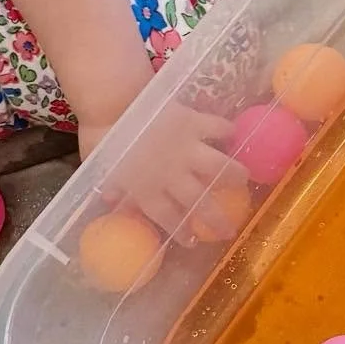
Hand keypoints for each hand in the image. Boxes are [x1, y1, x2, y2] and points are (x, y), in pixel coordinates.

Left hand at [81, 102, 246, 244]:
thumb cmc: (101, 136)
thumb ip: (112, 185)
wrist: (113, 102)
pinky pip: (216, 127)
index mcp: (147, 189)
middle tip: (229, 229)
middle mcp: (172, 174)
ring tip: (245, 179)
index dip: (181, 231)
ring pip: (218, 167)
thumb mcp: (99, 168)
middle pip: (199, 201)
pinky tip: (233, 133)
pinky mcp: (194, 123)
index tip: (192, 241)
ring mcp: (187, 149)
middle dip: (216, 219)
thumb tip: (113, 199)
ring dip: (233, 175)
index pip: (168, 217)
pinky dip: (225, 129)